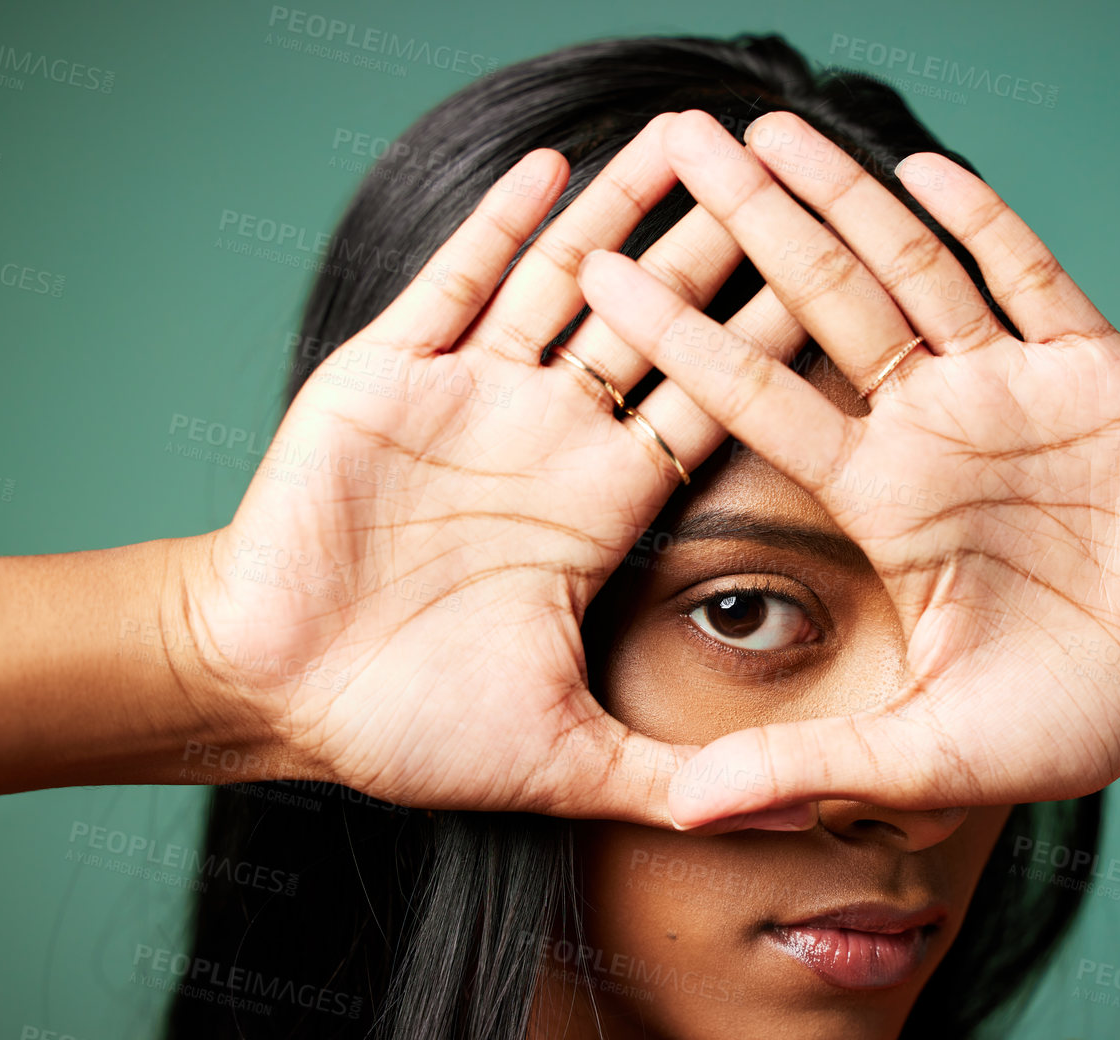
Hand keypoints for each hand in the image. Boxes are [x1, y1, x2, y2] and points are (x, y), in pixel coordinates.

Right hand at [180, 115, 806, 819]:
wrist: (271, 691)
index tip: (848, 293)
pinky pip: (456, 281)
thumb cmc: (408, 728)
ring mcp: (471, 396)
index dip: (778, 350)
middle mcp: (549, 438)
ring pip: (570, 280)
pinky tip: (557, 167)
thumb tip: (805, 823)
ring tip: (696, 137)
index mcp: (599, 509)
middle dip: (725, 249)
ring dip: (628, 211)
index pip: (712, 407)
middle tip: (797, 175)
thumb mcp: (567, 762)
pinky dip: (504, 224)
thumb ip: (682, 780)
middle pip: (659, 322)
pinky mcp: (389, 372)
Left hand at [578, 111, 1119, 827]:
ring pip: (916, 271)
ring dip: (850, 200)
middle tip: (676, 143)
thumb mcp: (921, 755)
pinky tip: (929, 170)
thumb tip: (680, 815)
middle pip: (823, 302)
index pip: (759, 400)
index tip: (603, 276)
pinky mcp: (1098, 371)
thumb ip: (803, 768)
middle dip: (754, 225)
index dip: (684, 339)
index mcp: (880, 497)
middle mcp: (929, 427)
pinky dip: (988, 226)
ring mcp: (1011, 390)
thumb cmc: (1053, 721)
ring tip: (773, 128)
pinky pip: (1036, 281)